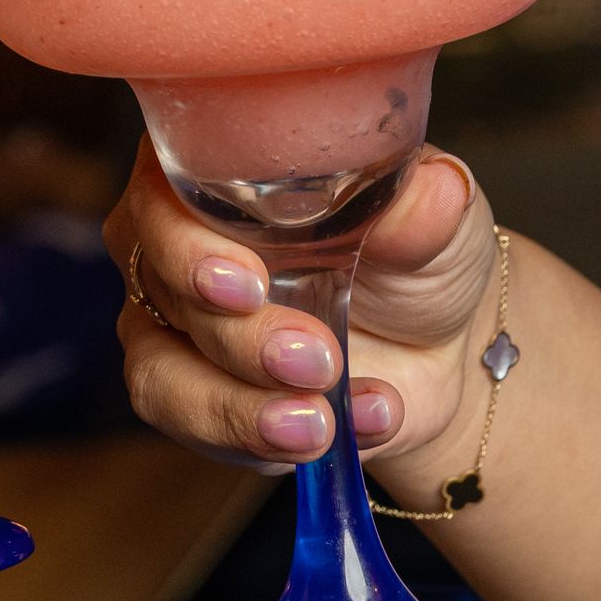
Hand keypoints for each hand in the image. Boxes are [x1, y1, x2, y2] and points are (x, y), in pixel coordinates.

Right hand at [104, 139, 495, 468]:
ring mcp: (174, 316)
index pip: (162, 186)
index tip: (249, 284)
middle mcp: (178, 232)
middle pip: (161, 284)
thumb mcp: (439, 221)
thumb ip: (426, 207)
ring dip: (237, 409)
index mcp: (218, 162)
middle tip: (316, 362)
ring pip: (160, 371)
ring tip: (321, 425)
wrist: (440, 349)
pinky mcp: (189, 389)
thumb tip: (434, 191)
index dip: (189, 242)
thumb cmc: (421, 254)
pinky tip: (348, 429)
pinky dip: (265, 439)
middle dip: (239, 339)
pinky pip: (193, 425)